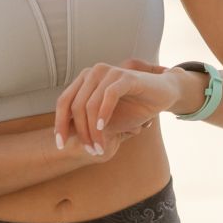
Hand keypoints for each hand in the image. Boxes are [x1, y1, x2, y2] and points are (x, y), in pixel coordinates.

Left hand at [54, 58, 176, 156]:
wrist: (163, 94)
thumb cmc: (134, 107)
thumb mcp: (106, 118)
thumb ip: (87, 123)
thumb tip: (63, 138)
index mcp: (85, 80)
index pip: (64, 101)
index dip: (59, 124)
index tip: (60, 145)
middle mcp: (93, 72)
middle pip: (75, 106)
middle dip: (80, 132)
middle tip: (90, 150)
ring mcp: (109, 72)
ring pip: (90, 104)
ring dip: (92, 130)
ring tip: (98, 147)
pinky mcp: (126, 76)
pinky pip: (109, 95)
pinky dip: (104, 114)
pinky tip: (103, 128)